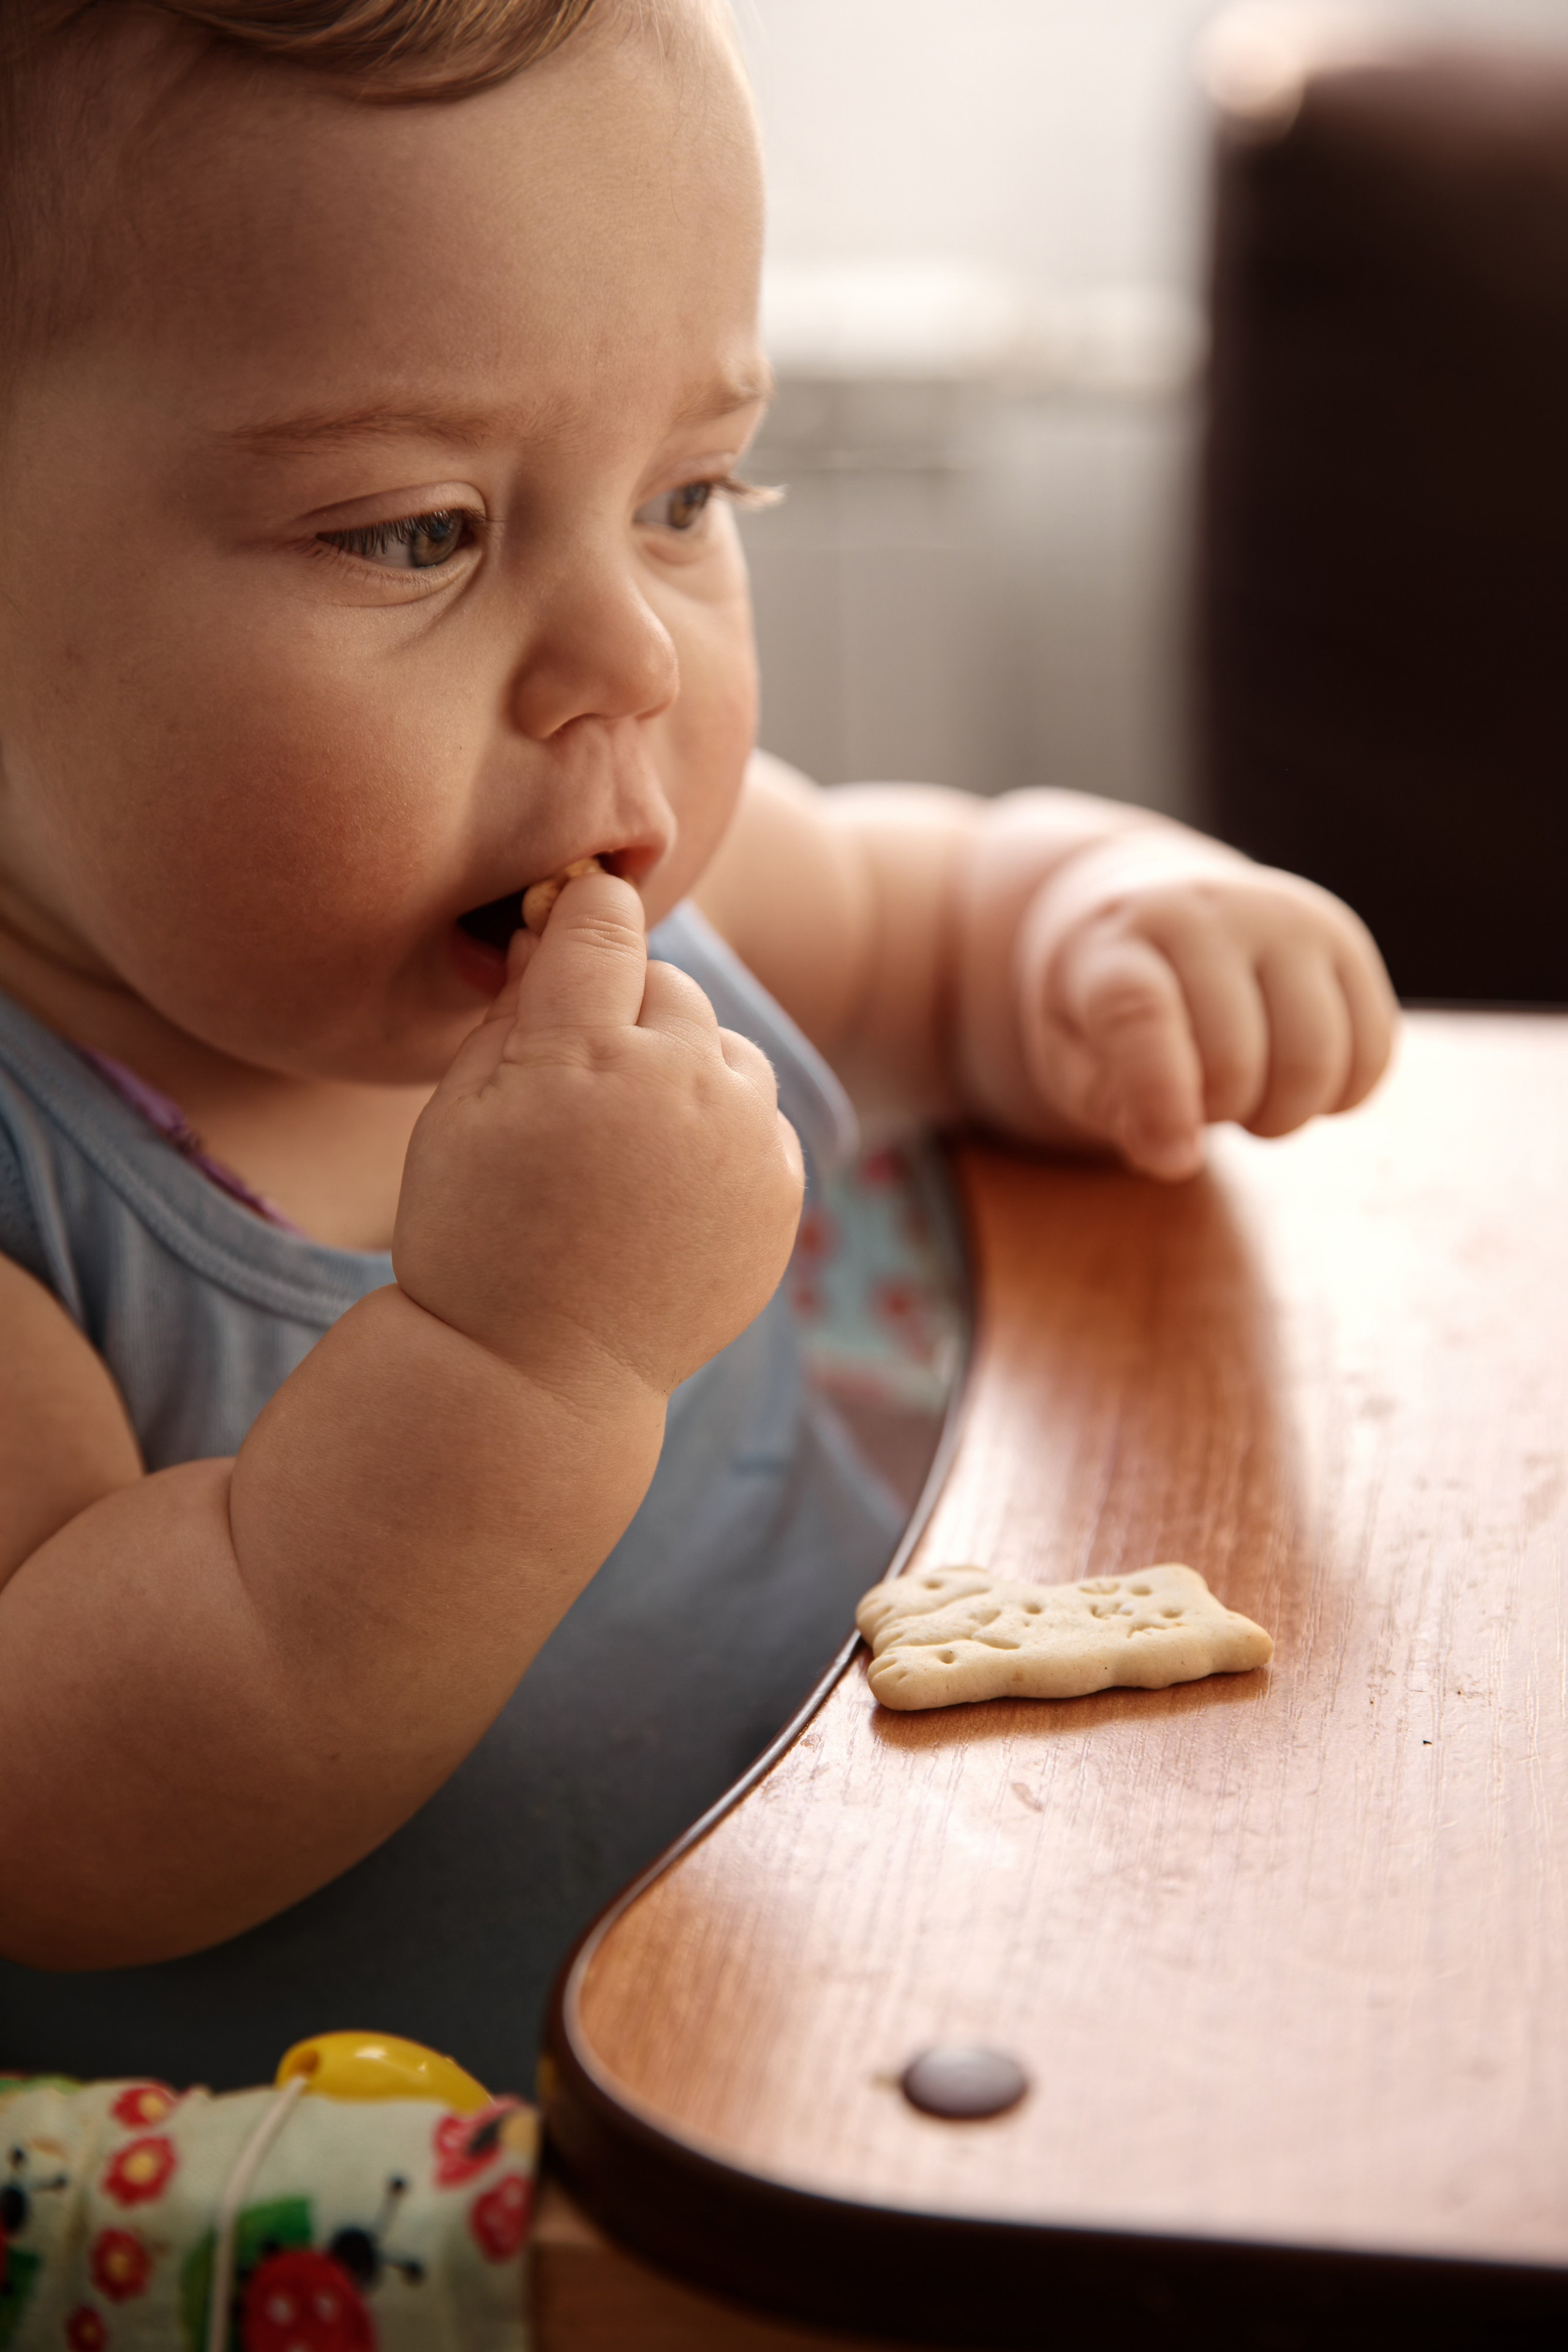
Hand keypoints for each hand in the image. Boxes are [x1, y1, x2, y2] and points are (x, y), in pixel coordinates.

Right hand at [394, 869, 804, 1392]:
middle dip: (626, 1011)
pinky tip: (667, 1184)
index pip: (602, 921)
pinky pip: (763, 1119)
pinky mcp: (780, 1195)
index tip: (563, 925)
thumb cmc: (475, 1235)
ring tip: (628, 1137)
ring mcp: (742, 1142)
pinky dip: (723, 1133)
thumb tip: (554, 932)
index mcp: (584, 1051)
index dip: (580, 915)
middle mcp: (680, 1084)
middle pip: (671, 985)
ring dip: (686, 1068)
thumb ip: (513, 1010)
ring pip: (729, 1049)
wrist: (538, 1375)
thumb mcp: (456, 1111)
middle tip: (578, 1081)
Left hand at [1013, 839, 1396, 1179]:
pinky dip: (1339, 1097)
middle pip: (1235, 1059)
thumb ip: (1108, 1105)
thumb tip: (1174, 1154)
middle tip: (1197, 1104)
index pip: (1140, 1013)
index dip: (1159, 1097)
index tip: (1173, 1159)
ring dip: (1280, 1114)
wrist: (1153, 905)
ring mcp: (1285, 917)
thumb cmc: (1101, 1001)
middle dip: (1216, 1115)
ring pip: (1315, 1060)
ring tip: (1245, 1094)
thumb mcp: (1071, 1053)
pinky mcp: (1345, 938)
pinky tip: (1295, 1081)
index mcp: (1118, 941)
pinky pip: (1373, 1051)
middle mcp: (1206, 912)